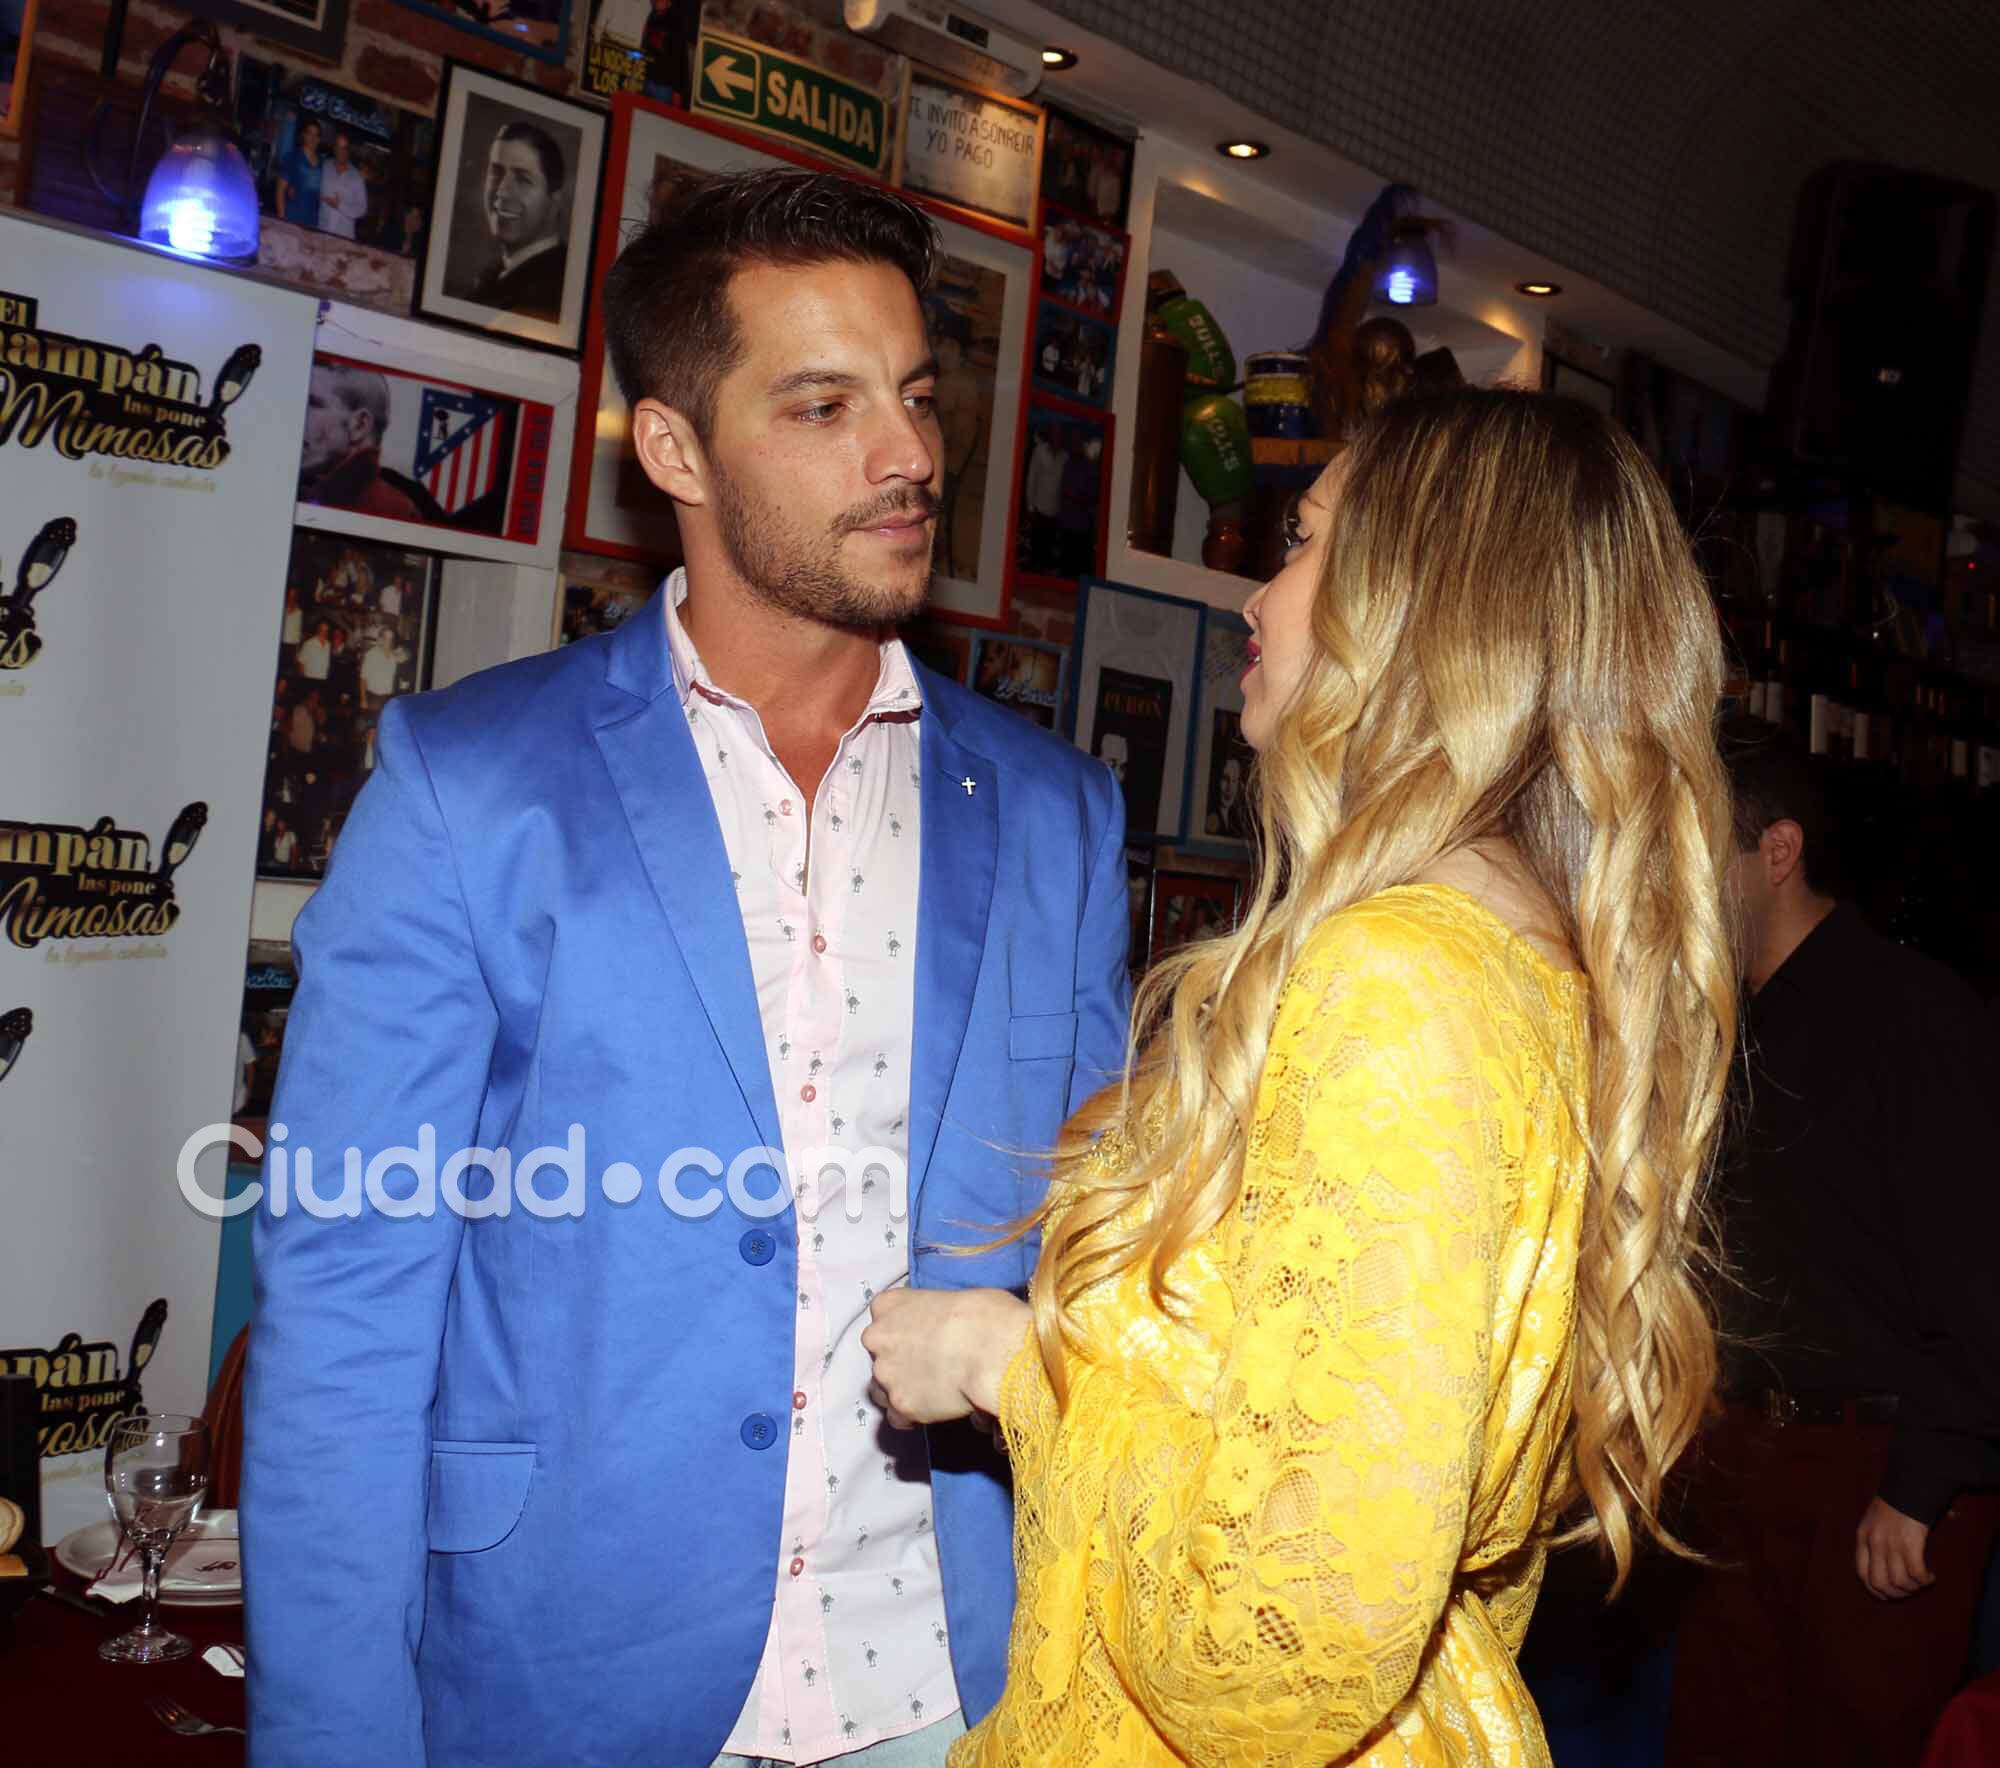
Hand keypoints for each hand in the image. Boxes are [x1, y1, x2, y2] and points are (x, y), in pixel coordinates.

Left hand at [862, 1287, 1030, 1430]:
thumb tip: (947, 1330)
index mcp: (888, 1304)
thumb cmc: (983, 1316)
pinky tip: (934, 1408)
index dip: (904, 1331)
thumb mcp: (952, 1298)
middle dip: (899, 1363)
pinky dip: (913, 1415)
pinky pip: (898, 1417)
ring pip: (882, 1390)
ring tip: (931, 1391)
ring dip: (901, 1390)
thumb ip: (934, 1315)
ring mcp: (886, 1375)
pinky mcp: (901, 1406)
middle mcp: (877, 1339)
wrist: (991, 1352)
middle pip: (879, 1356)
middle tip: (930, 1366)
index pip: (883, 1318)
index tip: (922, 1337)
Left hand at [1855, 1496, 1934, 1598]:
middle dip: (1895, 1594)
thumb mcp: (1872, 1520)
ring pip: (1899, 1582)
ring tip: (1921, 1583)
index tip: (1887, 1595)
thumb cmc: (1893, 1503)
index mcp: (1862, 1537)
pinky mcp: (1911, 1545)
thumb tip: (1882, 1567)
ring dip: (1912, 1588)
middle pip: (1879, 1583)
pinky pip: (1917, 1574)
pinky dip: (1925, 1580)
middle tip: (1907, 1591)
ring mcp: (1892, 1544)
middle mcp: (1874, 1543)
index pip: (1861, 1573)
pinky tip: (1930, 1577)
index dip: (1874, 1590)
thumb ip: (1873, 1540)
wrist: (1908, 1487)